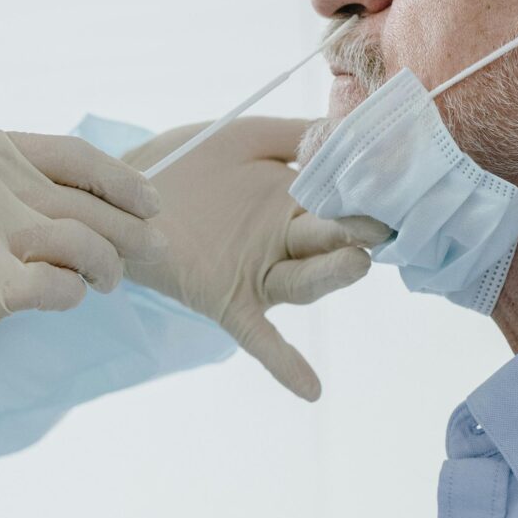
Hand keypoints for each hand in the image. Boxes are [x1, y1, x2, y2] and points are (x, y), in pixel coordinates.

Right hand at [0, 131, 167, 367]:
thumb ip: (11, 187)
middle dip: (130, 228)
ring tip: (108, 282)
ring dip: (108, 265)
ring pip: (84, 242)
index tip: (151, 201)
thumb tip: (92, 201)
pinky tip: (67, 298)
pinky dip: (73, 294)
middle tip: (154, 248)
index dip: (122, 179)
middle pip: (86, 202)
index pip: (74, 154)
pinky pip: (60, 286)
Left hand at [120, 117, 383, 400]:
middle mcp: (284, 242)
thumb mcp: (247, 138)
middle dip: (355, 235)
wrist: (123, 189)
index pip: (340, 203)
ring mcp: (258, 274)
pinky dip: (284, 363)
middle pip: (329, 243)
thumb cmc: (188, 160)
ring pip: (303, 281)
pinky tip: (311, 389)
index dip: (364, 198)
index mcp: (294, 203)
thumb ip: (298, 135)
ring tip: (355, 264)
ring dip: (330, 277)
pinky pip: (259, 337)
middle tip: (378, 227)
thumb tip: (352, 128)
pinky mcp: (227, 302)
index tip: (394, 187)